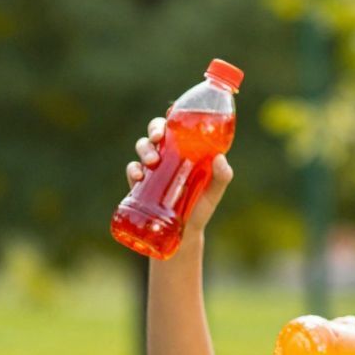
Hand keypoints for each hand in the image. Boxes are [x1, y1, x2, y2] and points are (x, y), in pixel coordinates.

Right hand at [127, 113, 233, 239]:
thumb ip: (222, 177)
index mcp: (185, 151)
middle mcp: (167, 156)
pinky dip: (133, 169)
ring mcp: (153, 170)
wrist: (182, 237)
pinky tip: (139, 176)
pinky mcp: (140, 185)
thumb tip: (219, 159)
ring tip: (152, 162)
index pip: (177, 127)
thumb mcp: (214, 193)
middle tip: (158, 137)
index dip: (172, 117)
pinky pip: (132, 170)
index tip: (172, 117)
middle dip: (154, 129)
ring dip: (144, 149)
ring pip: (142, 148)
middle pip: (156, 132)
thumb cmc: (200, 210)